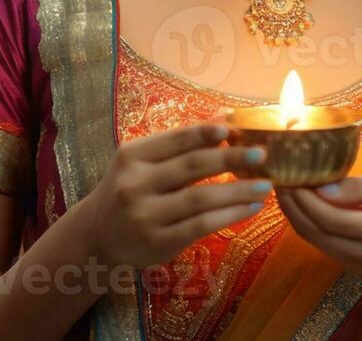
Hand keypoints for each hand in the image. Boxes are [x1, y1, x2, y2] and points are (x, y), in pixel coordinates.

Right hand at [78, 119, 273, 269]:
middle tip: (261, 154)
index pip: (174, 141)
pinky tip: (250, 208)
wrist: (96, 236)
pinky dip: (230, 216)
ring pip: (200, 199)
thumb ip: (177, 146)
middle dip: (230, 158)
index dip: (203, 133)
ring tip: (265, 185)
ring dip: (237, 191)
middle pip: (191, 167)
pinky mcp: (159, 242)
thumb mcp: (141, 163)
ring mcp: (146, 216)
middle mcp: (135, 184)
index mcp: (131, 156)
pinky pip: (201, 225)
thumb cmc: (128, 189)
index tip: (231, 128)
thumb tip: (223, 120)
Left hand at [275, 174, 361, 281]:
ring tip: (288, 191)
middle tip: (279, 180)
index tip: (288, 174)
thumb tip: (321, 188)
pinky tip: (307, 207)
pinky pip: (331, 250)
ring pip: (321, 245)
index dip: (304, 199)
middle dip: (294, 209)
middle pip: (319, 235)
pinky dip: (314, 229)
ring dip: (299, 219)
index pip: (332, 218)